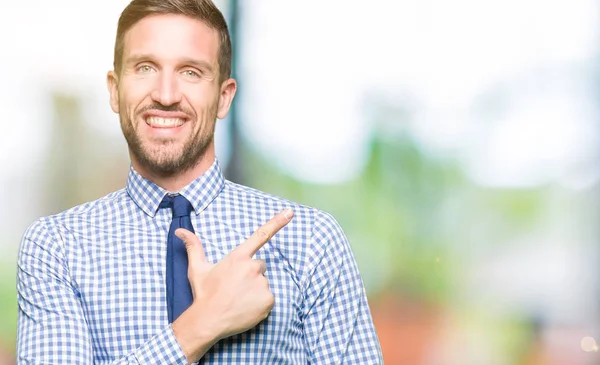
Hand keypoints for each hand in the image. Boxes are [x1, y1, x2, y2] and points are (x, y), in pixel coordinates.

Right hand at [172, 208, 293, 362]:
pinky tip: (246, 307)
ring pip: (263, 283)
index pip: (261, 235)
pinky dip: (260, 303)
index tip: (290, 212)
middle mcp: (253, 268)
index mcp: (238, 257)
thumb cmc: (204, 293)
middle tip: (235, 286)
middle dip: (251, 273)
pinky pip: (268, 298)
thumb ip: (193, 246)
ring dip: (255, 288)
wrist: (208, 321)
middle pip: (259, 265)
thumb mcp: (198, 268)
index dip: (277, 222)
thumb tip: (180, 230)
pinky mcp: (268, 300)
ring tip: (238, 298)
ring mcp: (262, 284)